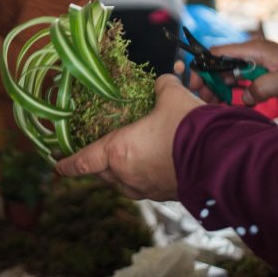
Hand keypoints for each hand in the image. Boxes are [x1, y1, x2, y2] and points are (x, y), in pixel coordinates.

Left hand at [56, 74, 204, 200]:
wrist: (221, 158)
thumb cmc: (187, 127)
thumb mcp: (172, 97)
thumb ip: (162, 86)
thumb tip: (163, 81)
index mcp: (119, 152)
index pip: (84, 161)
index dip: (68, 163)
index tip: (57, 165)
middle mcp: (128, 175)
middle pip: (103, 173)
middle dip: (98, 165)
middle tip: (96, 154)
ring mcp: (148, 189)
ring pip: (124, 184)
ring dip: (121, 173)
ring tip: (126, 159)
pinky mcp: (167, 195)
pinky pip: (146, 187)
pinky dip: (144, 176)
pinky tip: (155, 163)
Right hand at [188, 40, 277, 105]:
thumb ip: (262, 87)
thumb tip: (244, 99)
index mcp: (255, 49)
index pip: (218, 52)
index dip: (202, 66)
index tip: (195, 84)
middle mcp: (252, 53)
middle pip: (220, 64)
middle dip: (208, 80)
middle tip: (203, 100)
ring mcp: (257, 63)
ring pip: (228, 73)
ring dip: (218, 87)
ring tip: (213, 104)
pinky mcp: (262, 74)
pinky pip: (240, 81)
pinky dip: (232, 91)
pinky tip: (229, 103)